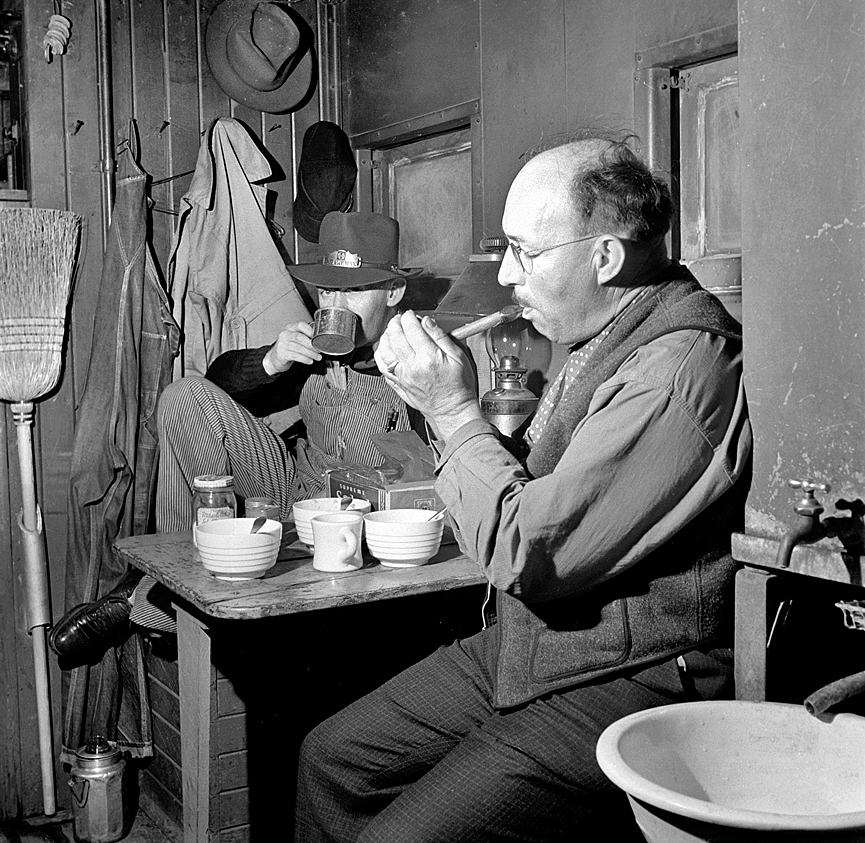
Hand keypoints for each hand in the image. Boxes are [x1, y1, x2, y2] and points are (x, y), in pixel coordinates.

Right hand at [263, 321, 320, 374]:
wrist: (275, 358)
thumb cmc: (289, 347)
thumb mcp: (295, 339)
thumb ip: (305, 336)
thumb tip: (320, 339)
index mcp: (290, 328)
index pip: (300, 325)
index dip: (310, 330)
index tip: (318, 337)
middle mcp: (285, 334)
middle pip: (300, 337)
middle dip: (312, 344)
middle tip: (319, 349)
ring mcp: (282, 344)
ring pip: (299, 348)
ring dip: (310, 353)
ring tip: (317, 357)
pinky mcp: (282, 354)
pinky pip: (295, 356)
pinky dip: (305, 359)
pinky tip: (310, 361)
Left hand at [375, 310, 482, 441]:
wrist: (452, 411)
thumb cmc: (458, 387)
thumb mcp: (458, 357)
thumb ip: (441, 337)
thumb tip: (428, 322)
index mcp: (428, 357)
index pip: (411, 327)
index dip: (410, 316)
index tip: (413, 315)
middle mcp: (411, 366)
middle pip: (394, 336)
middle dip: (396, 322)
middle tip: (401, 319)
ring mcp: (402, 376)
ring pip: (384, 350)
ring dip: (386, 336)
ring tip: (393, 331)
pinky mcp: (398, 384)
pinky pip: (381, 366)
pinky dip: (380, 353)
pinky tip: (386, 348)